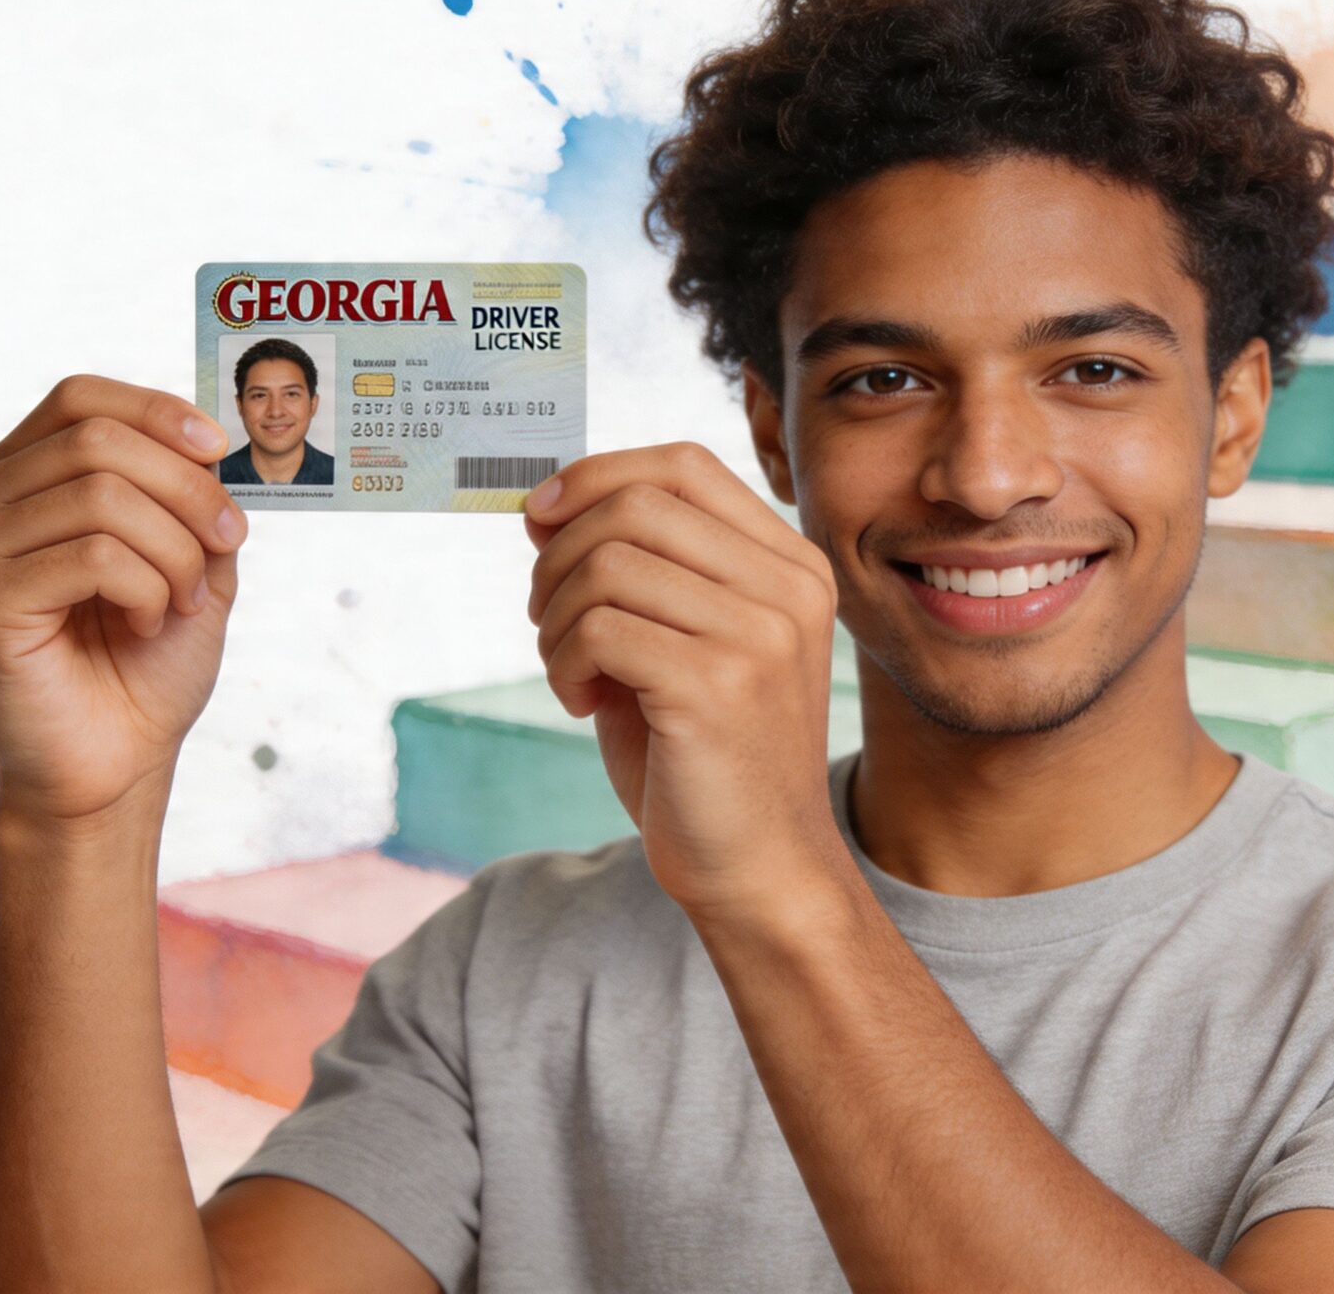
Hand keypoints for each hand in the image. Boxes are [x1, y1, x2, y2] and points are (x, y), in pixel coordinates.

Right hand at [0, 374, 249, 825]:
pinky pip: (94, 556)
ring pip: (102, 496)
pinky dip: (148, 589)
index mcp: (12, 481)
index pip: (76, 399)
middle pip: (98, 442)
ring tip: (180, 602)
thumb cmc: (144, 666)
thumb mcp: (190, 556)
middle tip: (225, 550)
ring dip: (175, 551)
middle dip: (187, 494)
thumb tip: (204, 437)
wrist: (115, 765)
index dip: (156, 412)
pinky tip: (145, 626)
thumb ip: (188, 488)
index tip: (218, 452)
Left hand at [525, 442, 845, 921]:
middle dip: (558, 554)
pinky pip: (598, 629)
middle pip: (635, 505)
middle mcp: (787, 588)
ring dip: (554, 617)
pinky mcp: (717, 686)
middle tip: (548, 620)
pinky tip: (580, 702)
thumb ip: (630, 569)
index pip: (682, 465)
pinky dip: (563, 663)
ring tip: (570, 670)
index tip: (542, 517)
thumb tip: (544, 505)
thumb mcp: (677, 642)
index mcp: (790, 566)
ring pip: (606, 563)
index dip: (598, 474)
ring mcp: (759, 635)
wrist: (760, 869)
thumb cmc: (707, 758)